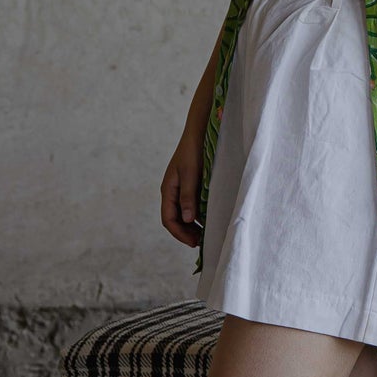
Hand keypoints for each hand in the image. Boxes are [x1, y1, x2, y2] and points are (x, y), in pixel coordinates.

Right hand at [160, 116, 205, 246]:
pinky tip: (208, 220)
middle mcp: (172, 192)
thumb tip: (186, 219)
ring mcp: (181, 189)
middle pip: (175, 220)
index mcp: (168, 190)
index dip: (179, 233)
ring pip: (183, 214)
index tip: (193, 242)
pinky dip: (197, 216)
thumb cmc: (193, 152)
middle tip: (201, 243)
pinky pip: (191, 206)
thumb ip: (188, 196)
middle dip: (186, 233)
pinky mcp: (190, 186)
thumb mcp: (191, 174)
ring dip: (192, 226)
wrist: (199, 133)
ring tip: (205, 235)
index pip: (168, 219)